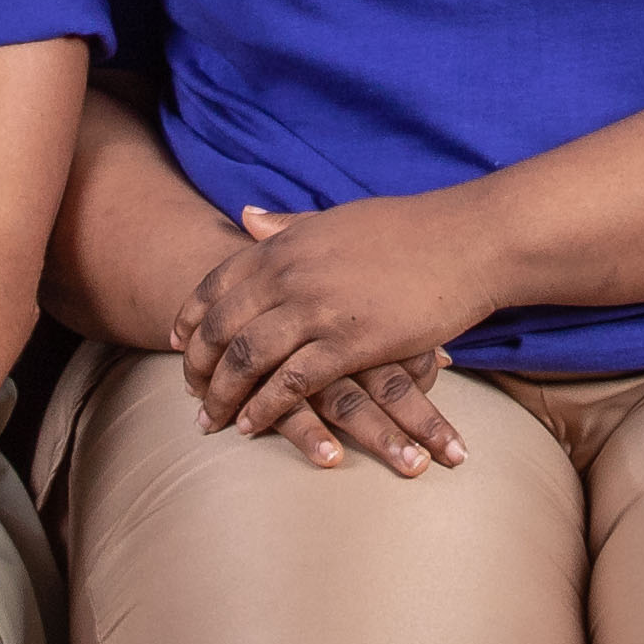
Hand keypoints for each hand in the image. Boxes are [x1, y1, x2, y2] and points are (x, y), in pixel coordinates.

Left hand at [182, 198, 483, 456]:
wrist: (466, 241)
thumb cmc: (409, 229)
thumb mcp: (336, 219)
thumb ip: (287, 225)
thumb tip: (245, 218)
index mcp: (285, 245)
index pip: (216, 284)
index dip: (191, 317)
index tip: (176, 342)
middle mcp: (290, 275)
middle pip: (222, 327)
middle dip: (198, 365)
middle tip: (188, 393)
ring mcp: (317, 310)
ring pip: (247, 358)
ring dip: (222, 395)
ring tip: (210, 420)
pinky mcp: (348, 344)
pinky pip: (289, 383)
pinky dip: (263, 408)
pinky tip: (251, 426)